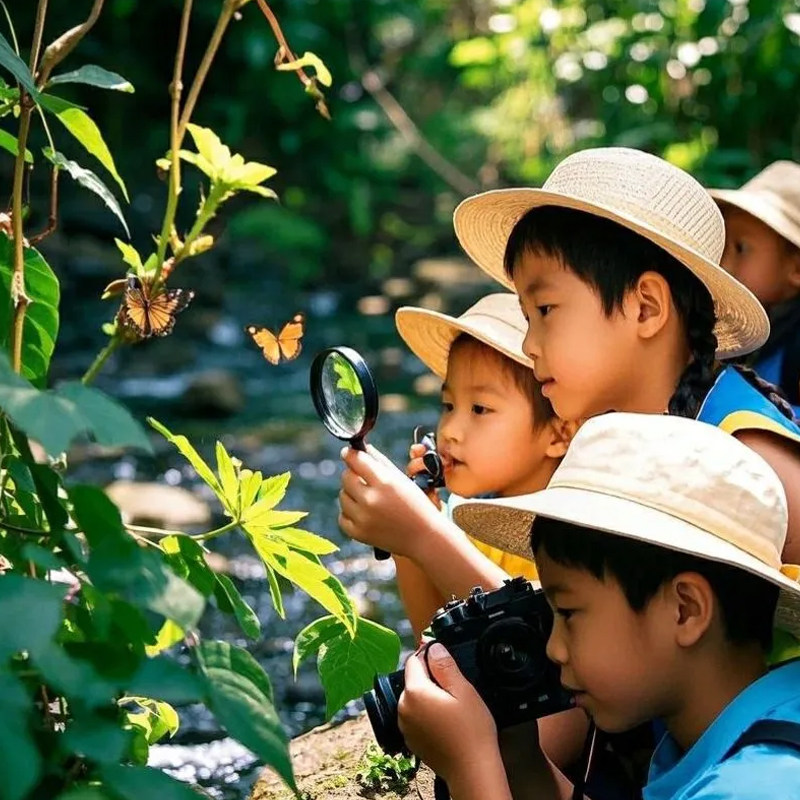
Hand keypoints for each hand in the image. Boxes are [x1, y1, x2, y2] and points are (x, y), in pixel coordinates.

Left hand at [338, 443, 443, 558]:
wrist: (424, 537)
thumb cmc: (416, 505)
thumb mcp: (401, 479)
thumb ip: (379, 462)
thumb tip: (361, 449)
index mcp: (385, 482)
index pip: (356, 460)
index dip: (350, 454)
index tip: (348, 453)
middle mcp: (371, 500)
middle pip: (346, 477)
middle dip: (352, 474)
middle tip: (363, 478)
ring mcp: (363, 518)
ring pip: (342, 496)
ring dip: (351, 494)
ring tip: (369, 498)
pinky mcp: (358, 533)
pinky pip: (342, 516)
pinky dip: (350, 513)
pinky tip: (365, 513)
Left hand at [398, 643, 500, 785]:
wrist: (471, 771)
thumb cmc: (471, 732)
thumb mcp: (464, 690)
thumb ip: (445, 666)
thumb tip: (432, 646)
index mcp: (414, 692)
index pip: (414, 660)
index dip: (430, 655)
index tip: (446, 661)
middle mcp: (404, 708)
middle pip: (413, 679)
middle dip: (431, 677)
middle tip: (455, 688)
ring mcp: (405, 726)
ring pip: (414, 697)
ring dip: (429, 695)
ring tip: (452, 706)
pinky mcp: (410, 739)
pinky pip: (416, 715)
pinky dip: (427, 713)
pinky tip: (446, 721)